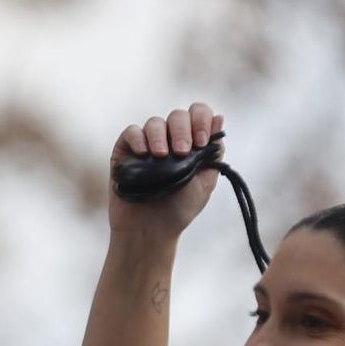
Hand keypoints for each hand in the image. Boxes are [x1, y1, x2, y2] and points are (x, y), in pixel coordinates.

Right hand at [108, 104, 224, 239]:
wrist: (150, 230)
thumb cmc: (178, 210)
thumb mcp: (205, 182)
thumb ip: (213, 152)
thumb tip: (219, 118)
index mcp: (191, 143)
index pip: (198, 115)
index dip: (201, 121)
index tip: (201, 142)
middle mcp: (169, 140)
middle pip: (177, 116)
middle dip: (182, 130)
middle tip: (181, 152)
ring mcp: (147, 144)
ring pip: (155, 122)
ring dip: (160, 136)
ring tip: (161, 156)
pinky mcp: (126, 151)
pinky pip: (131, 132)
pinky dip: (138, 138)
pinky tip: (143, 153)